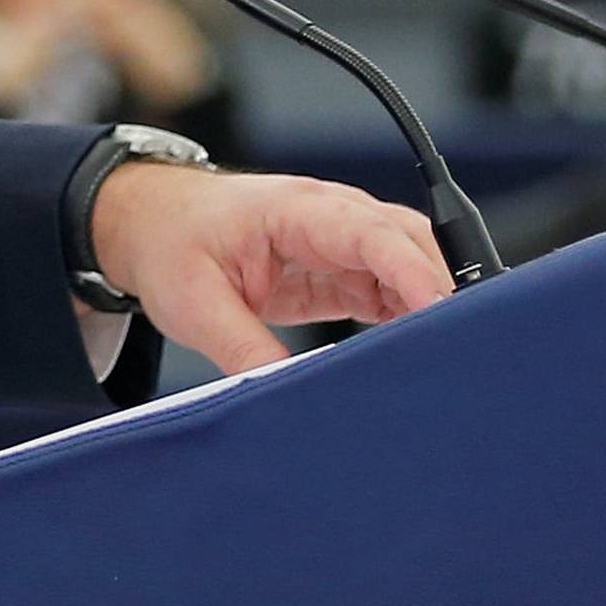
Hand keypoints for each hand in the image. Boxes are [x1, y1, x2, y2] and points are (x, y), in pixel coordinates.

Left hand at [90, 163, 451, 374]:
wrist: (150, 222)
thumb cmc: (170, 245)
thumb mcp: (193, 304)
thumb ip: (243, 350)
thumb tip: (289, 394)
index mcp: (295, 211)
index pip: (372, 235)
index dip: (414, 273)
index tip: (442, 315)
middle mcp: (328, 217)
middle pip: (408, 244)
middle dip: (440, 291)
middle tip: (455, 351)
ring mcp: (338, 241)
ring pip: (407, 266)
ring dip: (428, 308)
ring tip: (440, 363)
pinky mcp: (337, 270)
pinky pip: (389, 289)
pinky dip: (408, 319)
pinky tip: (412, 356)